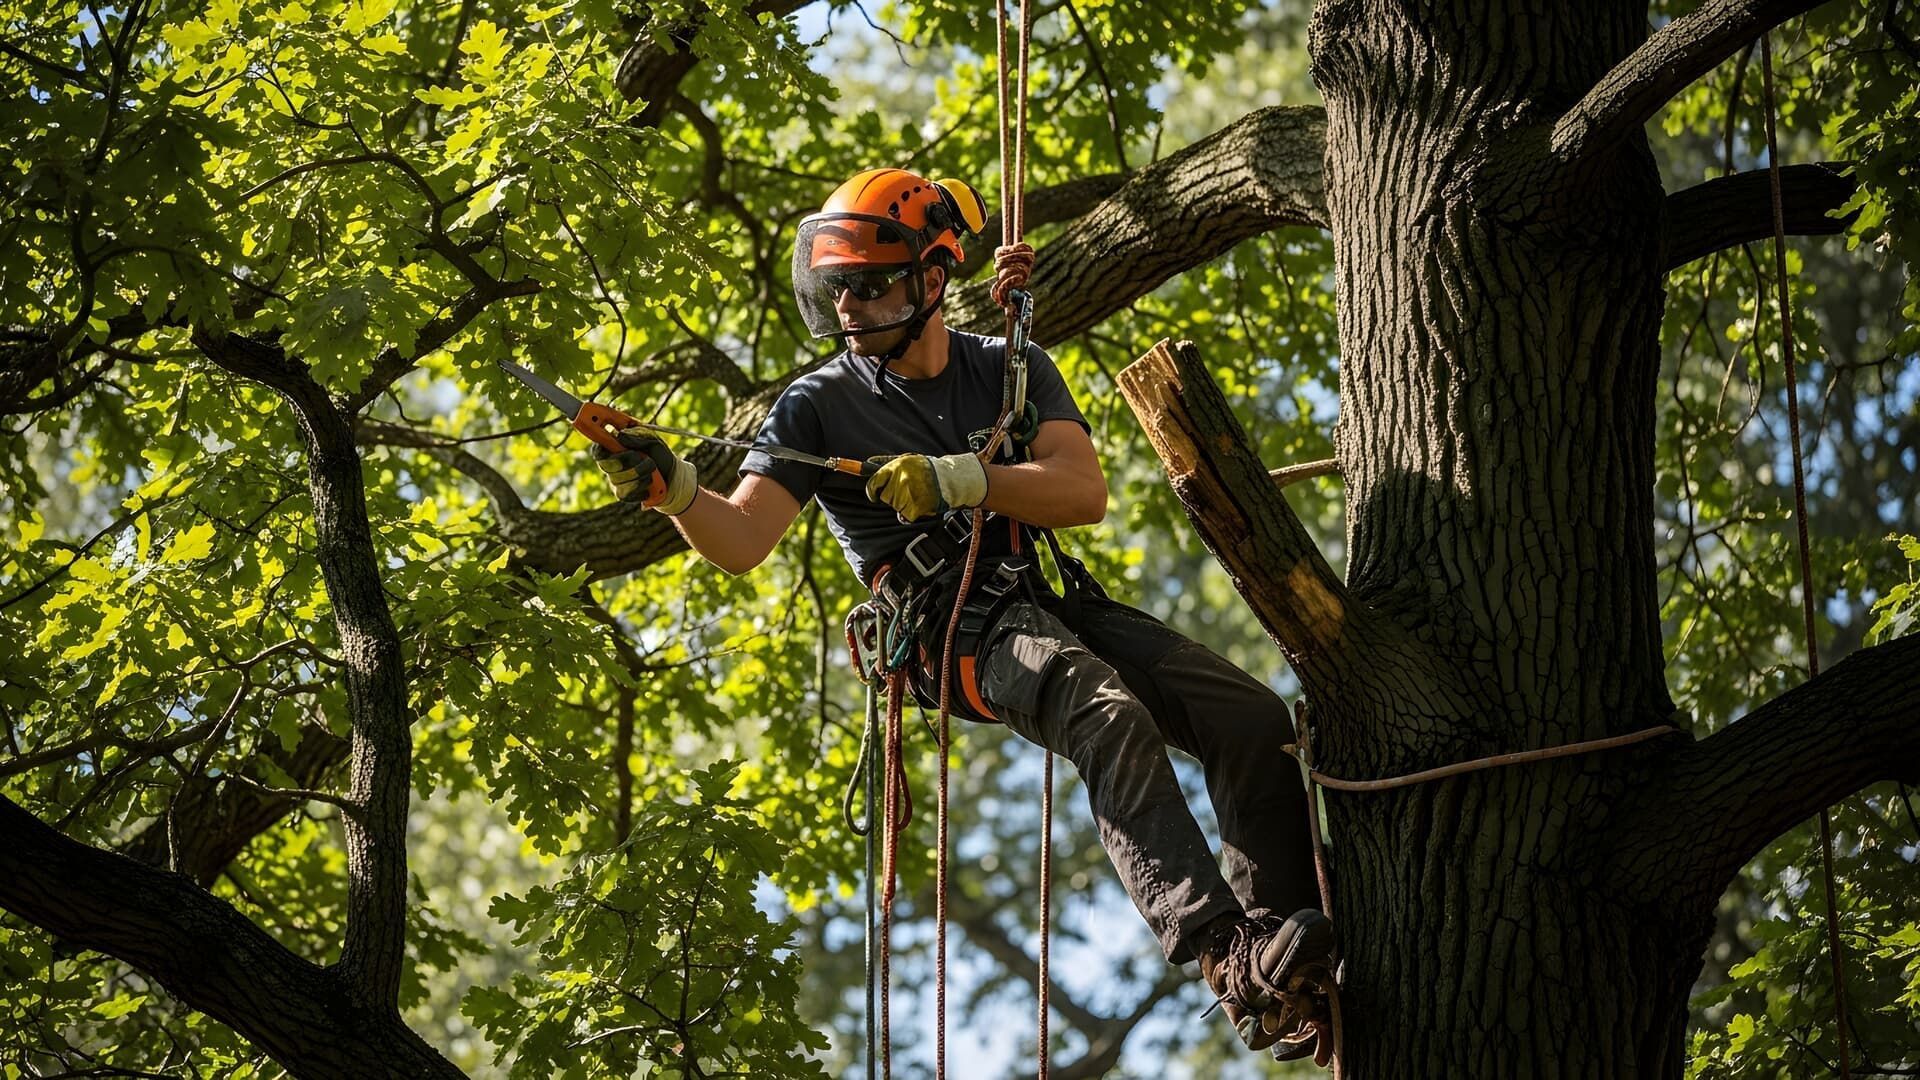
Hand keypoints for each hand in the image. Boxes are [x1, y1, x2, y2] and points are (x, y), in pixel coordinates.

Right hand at [592, 427, 698, 514]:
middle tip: (646, 458)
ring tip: (653, 469)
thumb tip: (620, 436)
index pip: (597, 449)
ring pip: (619, 479)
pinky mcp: (623, 495)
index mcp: (613, 448)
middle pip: (607, 465)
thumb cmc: (659, 454)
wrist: (672, 476)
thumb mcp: (652, 440)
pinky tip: (650, 482)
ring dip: (641, 473)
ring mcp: (615, 481)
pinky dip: (643, 486)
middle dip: (629, 461)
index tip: (615, 446)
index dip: (601, 448)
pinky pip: (627, 493)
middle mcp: (610, 465)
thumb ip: (636, 436)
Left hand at [863, 452, 985, 521]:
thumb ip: (887, 462)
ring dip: (903, 505)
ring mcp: (908, 493)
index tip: (874, 496)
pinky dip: (911, 514)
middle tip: (908, 490)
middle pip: (885, 497)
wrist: (950, 479)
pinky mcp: (915, 507)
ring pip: (895, 507)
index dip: (872, 491)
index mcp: (896, 466)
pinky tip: (920, 504)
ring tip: (916, 495)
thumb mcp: (907, 459)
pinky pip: (905, 516)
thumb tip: (867, 462)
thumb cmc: (927, 469)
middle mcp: (900, 479)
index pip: (873, 482)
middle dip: (893, 496)